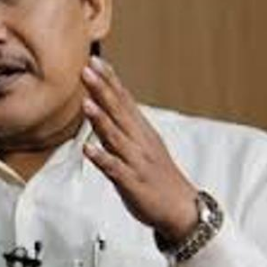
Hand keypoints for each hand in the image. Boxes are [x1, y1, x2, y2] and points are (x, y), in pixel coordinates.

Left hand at [81, 56, 197, 241]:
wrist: (181, 207)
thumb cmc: (156, 172)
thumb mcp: (142, 142)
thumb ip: (122, 123)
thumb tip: (102, 102)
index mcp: (140, 129)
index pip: (124, 98)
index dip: (110, 79)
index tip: (95, 60)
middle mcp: (138, 140)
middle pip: (118, 111)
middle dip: (102, 89)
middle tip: (87, 69)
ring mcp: (135, 160)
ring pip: (115, 137)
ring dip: (100, 119)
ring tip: (86, 102)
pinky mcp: (132, 182)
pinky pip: (114, 169)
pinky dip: (102, 158)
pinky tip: (88, 149)